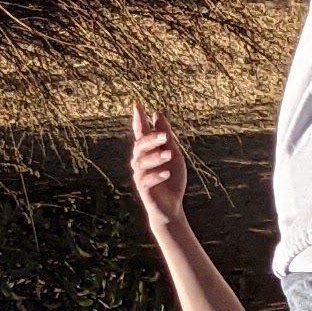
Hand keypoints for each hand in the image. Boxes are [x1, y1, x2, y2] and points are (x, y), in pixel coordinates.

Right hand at [128, 105, 189, 232]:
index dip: (138, 119)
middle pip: (140, 146)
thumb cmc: (172, 179)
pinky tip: (166, 173)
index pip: (141, 132)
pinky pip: (146, 180)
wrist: (172, 206)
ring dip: (156, 157)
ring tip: (169, 154)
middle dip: (151, 139)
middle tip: (165, 136)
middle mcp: (140, 161)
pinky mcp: (143, 189)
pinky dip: (156, 175)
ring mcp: (140, 175)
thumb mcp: (174, 154)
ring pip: (142, 162)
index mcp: (148, 151)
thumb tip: (157, 114)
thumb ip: (166, 137)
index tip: (137, 104)